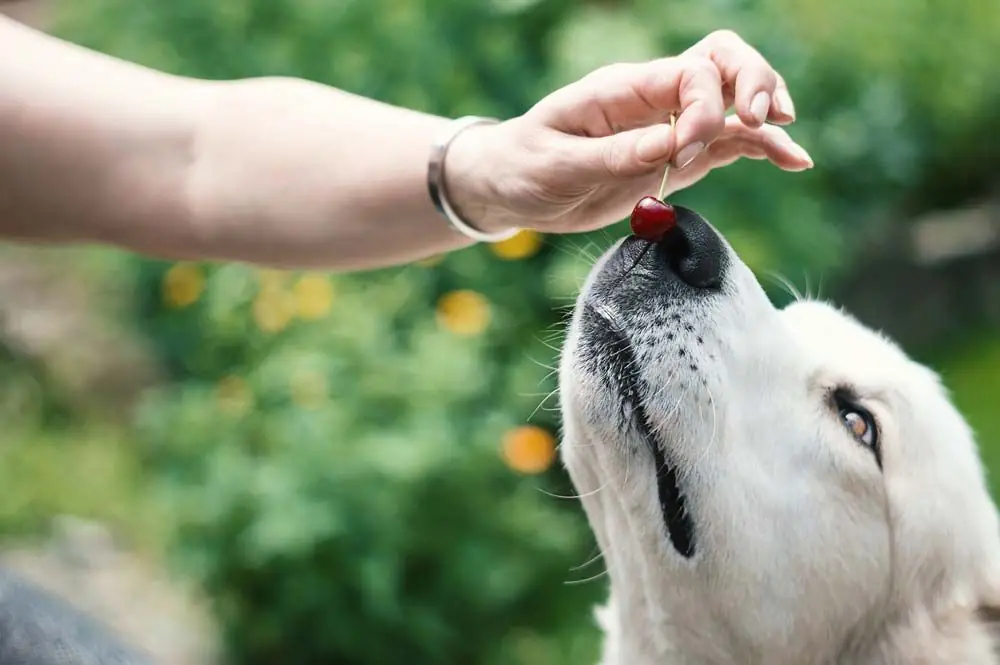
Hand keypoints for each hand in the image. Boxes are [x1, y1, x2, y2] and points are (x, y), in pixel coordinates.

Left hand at [444, 30, 812, 235]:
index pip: (687, 73)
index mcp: (621, 89)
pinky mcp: (674, 158)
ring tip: (789, 143)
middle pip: (721, 65)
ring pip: (731, 103)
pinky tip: (791, 160)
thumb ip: (613, 155)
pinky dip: (760, 149)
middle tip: (759, 121)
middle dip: (751, 85)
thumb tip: (669, 147)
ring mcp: (667, 127)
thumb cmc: (524, 167)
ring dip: (765, 117)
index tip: (682, 153)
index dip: (701, 109)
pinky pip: (726, 145)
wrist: (510, 186)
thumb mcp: (557, 164)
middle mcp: (651, 100)